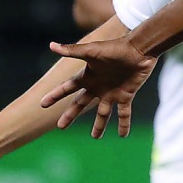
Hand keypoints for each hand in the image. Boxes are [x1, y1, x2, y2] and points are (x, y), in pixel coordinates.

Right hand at [42, 36, 156, 138]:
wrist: (139, 49)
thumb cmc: (115, 48)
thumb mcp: (92, 51)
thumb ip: (72, 50)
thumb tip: (51, 45)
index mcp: (88, 76)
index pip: (67, 88)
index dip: (55, 95)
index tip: (42, 104)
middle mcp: (98, 86)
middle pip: (80, 104)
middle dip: (70, 115)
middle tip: (60, 127)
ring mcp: (112, 92)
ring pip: (103, 113)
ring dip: (99, 125)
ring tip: (96, 137)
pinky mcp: (126, 95)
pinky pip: (124, 113)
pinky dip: (124, 124)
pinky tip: (123, 135)